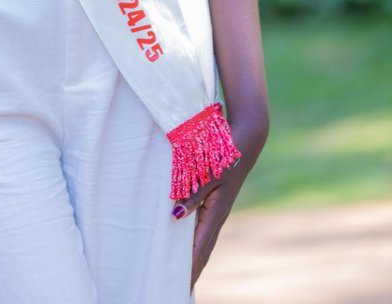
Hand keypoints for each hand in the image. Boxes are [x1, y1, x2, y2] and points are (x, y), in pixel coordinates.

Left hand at [171, 119, 267, 288]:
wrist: (247, 135)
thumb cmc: (226, 151)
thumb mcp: (209, 171)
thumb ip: (193, 193)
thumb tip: (176, 216)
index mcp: (216, 212)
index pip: (199, 249)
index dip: (190, 269)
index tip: (180, 287)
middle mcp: (218, 214)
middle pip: (202, 251)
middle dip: (191, 271)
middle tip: (177, 290)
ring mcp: (218, 208)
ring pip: (204, 241)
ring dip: (193, 259)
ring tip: (181, 275)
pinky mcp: (217, 199)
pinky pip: (203, 227)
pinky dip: (195, 242)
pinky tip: (188, 244)